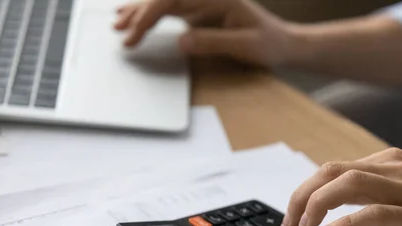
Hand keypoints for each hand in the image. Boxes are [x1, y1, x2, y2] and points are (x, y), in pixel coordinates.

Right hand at [114, 0, 293, 66]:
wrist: (283, 43)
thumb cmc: (269, 43)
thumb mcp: (245, 46)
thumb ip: (214, 42)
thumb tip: (182, 42)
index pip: (173, 0)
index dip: (150, 15)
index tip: (135, 33)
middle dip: (139, 13)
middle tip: (121, 33)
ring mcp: (201, 2)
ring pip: (162, 1)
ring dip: (139, 11)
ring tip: (117, 23)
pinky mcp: (199, 13)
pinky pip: (169, 10)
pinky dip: (150, 15)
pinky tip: (134, 17)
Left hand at [280, 148, 401, 225]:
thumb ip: (382, 191)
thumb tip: (346, 206)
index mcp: (392, 161)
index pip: (334, 168)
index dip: (306, 191)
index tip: (294, 216)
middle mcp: (395, 169)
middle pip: (331, 171)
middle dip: (301, 196)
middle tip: (287, 225)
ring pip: (347, 183)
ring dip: (315, 205)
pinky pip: (373, 213)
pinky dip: (344, 224)